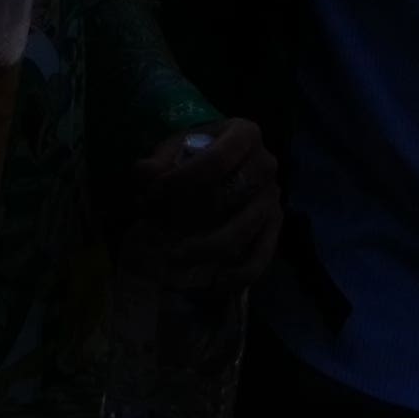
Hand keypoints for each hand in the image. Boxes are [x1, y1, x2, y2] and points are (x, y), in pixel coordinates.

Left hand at [128, 117, 284, 280]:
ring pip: (243, 230)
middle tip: (156, 226)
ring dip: (206, 248)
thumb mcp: (177, 147)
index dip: (180, 181)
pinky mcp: (274, 227)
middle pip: (230, 196)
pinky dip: (239, 275)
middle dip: (188, 216)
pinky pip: (262, 257)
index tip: (151, 196)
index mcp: (244, 134)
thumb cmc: (198, 153)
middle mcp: (265, 164)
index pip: (215, 161)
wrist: (226, 161)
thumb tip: (144, 173)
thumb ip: (160, 160)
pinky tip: (214, 283)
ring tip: (174, 257)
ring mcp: (272, 198)